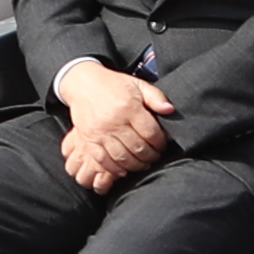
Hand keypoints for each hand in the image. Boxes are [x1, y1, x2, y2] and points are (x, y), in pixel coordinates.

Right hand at [54, 61, 174, 190]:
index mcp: (129, 107)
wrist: (83, 84)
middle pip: (138, 148)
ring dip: (136, 165)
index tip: (162, 144)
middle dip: (151, 156)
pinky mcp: (89, 140)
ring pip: (123, 157)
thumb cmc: (113, 85)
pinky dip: (115, 169)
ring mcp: (100, 132)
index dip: (161, 143)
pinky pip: (103, 160)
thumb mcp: (137, 84)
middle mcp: (115, 121)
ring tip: (142, 163)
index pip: (151, 133)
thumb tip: (170, 110)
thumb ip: (156, 96)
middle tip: (154, 156)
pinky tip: (124, 169)